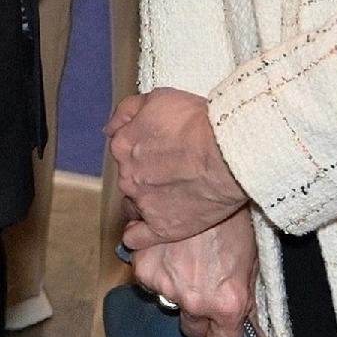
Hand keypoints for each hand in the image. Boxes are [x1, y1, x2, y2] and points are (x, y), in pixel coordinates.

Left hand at [108, 88, 249, 248]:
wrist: (227, 153)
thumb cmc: (198, 122)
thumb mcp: (158, 98)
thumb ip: (127, 111)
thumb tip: (110, 128)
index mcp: (123, 145)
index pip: (124, 150)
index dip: (145, 150)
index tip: (162, 151)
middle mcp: (128, 176)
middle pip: (131, 177)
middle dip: (148, 174)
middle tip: (175, 171)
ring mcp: (143, 204)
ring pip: (135, 204)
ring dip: (148, 201)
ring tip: (174, 197)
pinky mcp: (162, 227)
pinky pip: (138, 238)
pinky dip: (137, 236)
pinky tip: (144, 232)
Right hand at [129, 211, 258, 336]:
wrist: (215, 177)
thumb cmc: (240, 217)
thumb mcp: (254, 261)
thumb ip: (246, 298)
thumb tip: (247, 324)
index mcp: (227, 305)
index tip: (221, 332)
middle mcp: (194, 301)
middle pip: (190, 329)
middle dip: (197, 312)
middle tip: (203, 284)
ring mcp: (165, 284)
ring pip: (164, 302)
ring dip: (173, 286)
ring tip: (185, 257)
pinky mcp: (142, 264)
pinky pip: (145, 278)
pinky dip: (153, 264)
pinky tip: (167, 246)